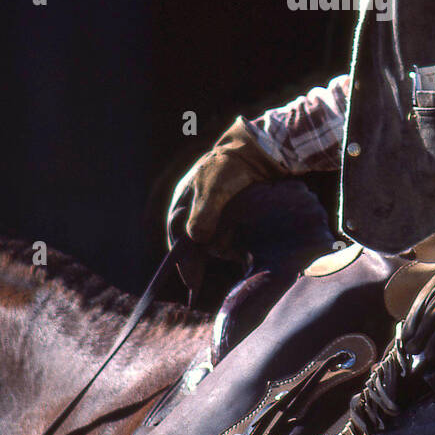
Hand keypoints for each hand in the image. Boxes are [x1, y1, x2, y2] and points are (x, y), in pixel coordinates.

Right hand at [166, 117, 283, 253]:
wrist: (258, 152)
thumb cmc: (230, 167)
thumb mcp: (212, 188)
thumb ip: (203, 214)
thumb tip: (196, 240)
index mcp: (183, 201)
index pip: (176, 236)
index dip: (182, 260)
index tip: (192, 281)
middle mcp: (196, 209)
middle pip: (195, 243)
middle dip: (206, 253)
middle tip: (220, 262)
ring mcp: (215, 213)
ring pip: (213, 242)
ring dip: (224, 246)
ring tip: (239, 246)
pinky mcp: (232, 217)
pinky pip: (229, 238)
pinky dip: (235, 244)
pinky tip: (245, 248)